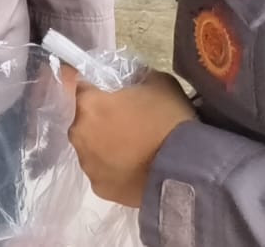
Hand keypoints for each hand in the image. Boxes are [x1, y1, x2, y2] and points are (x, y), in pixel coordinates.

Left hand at [63, 68, 196, 207]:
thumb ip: (137, 77)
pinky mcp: (98, 187)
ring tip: (132, 151)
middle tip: (126, 124)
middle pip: (83, 120)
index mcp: (88, 103)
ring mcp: (86, 162)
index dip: (95, 89)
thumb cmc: (170, 121)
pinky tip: (133, 170)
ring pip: (90, 148)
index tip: (107, 93)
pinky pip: (102, 172)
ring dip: (104, 146)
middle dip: (100, 120)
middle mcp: (78, 132)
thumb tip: (132, 78)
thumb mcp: (160, 83)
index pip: (80, 87)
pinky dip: (113, 170)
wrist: (186, 170)